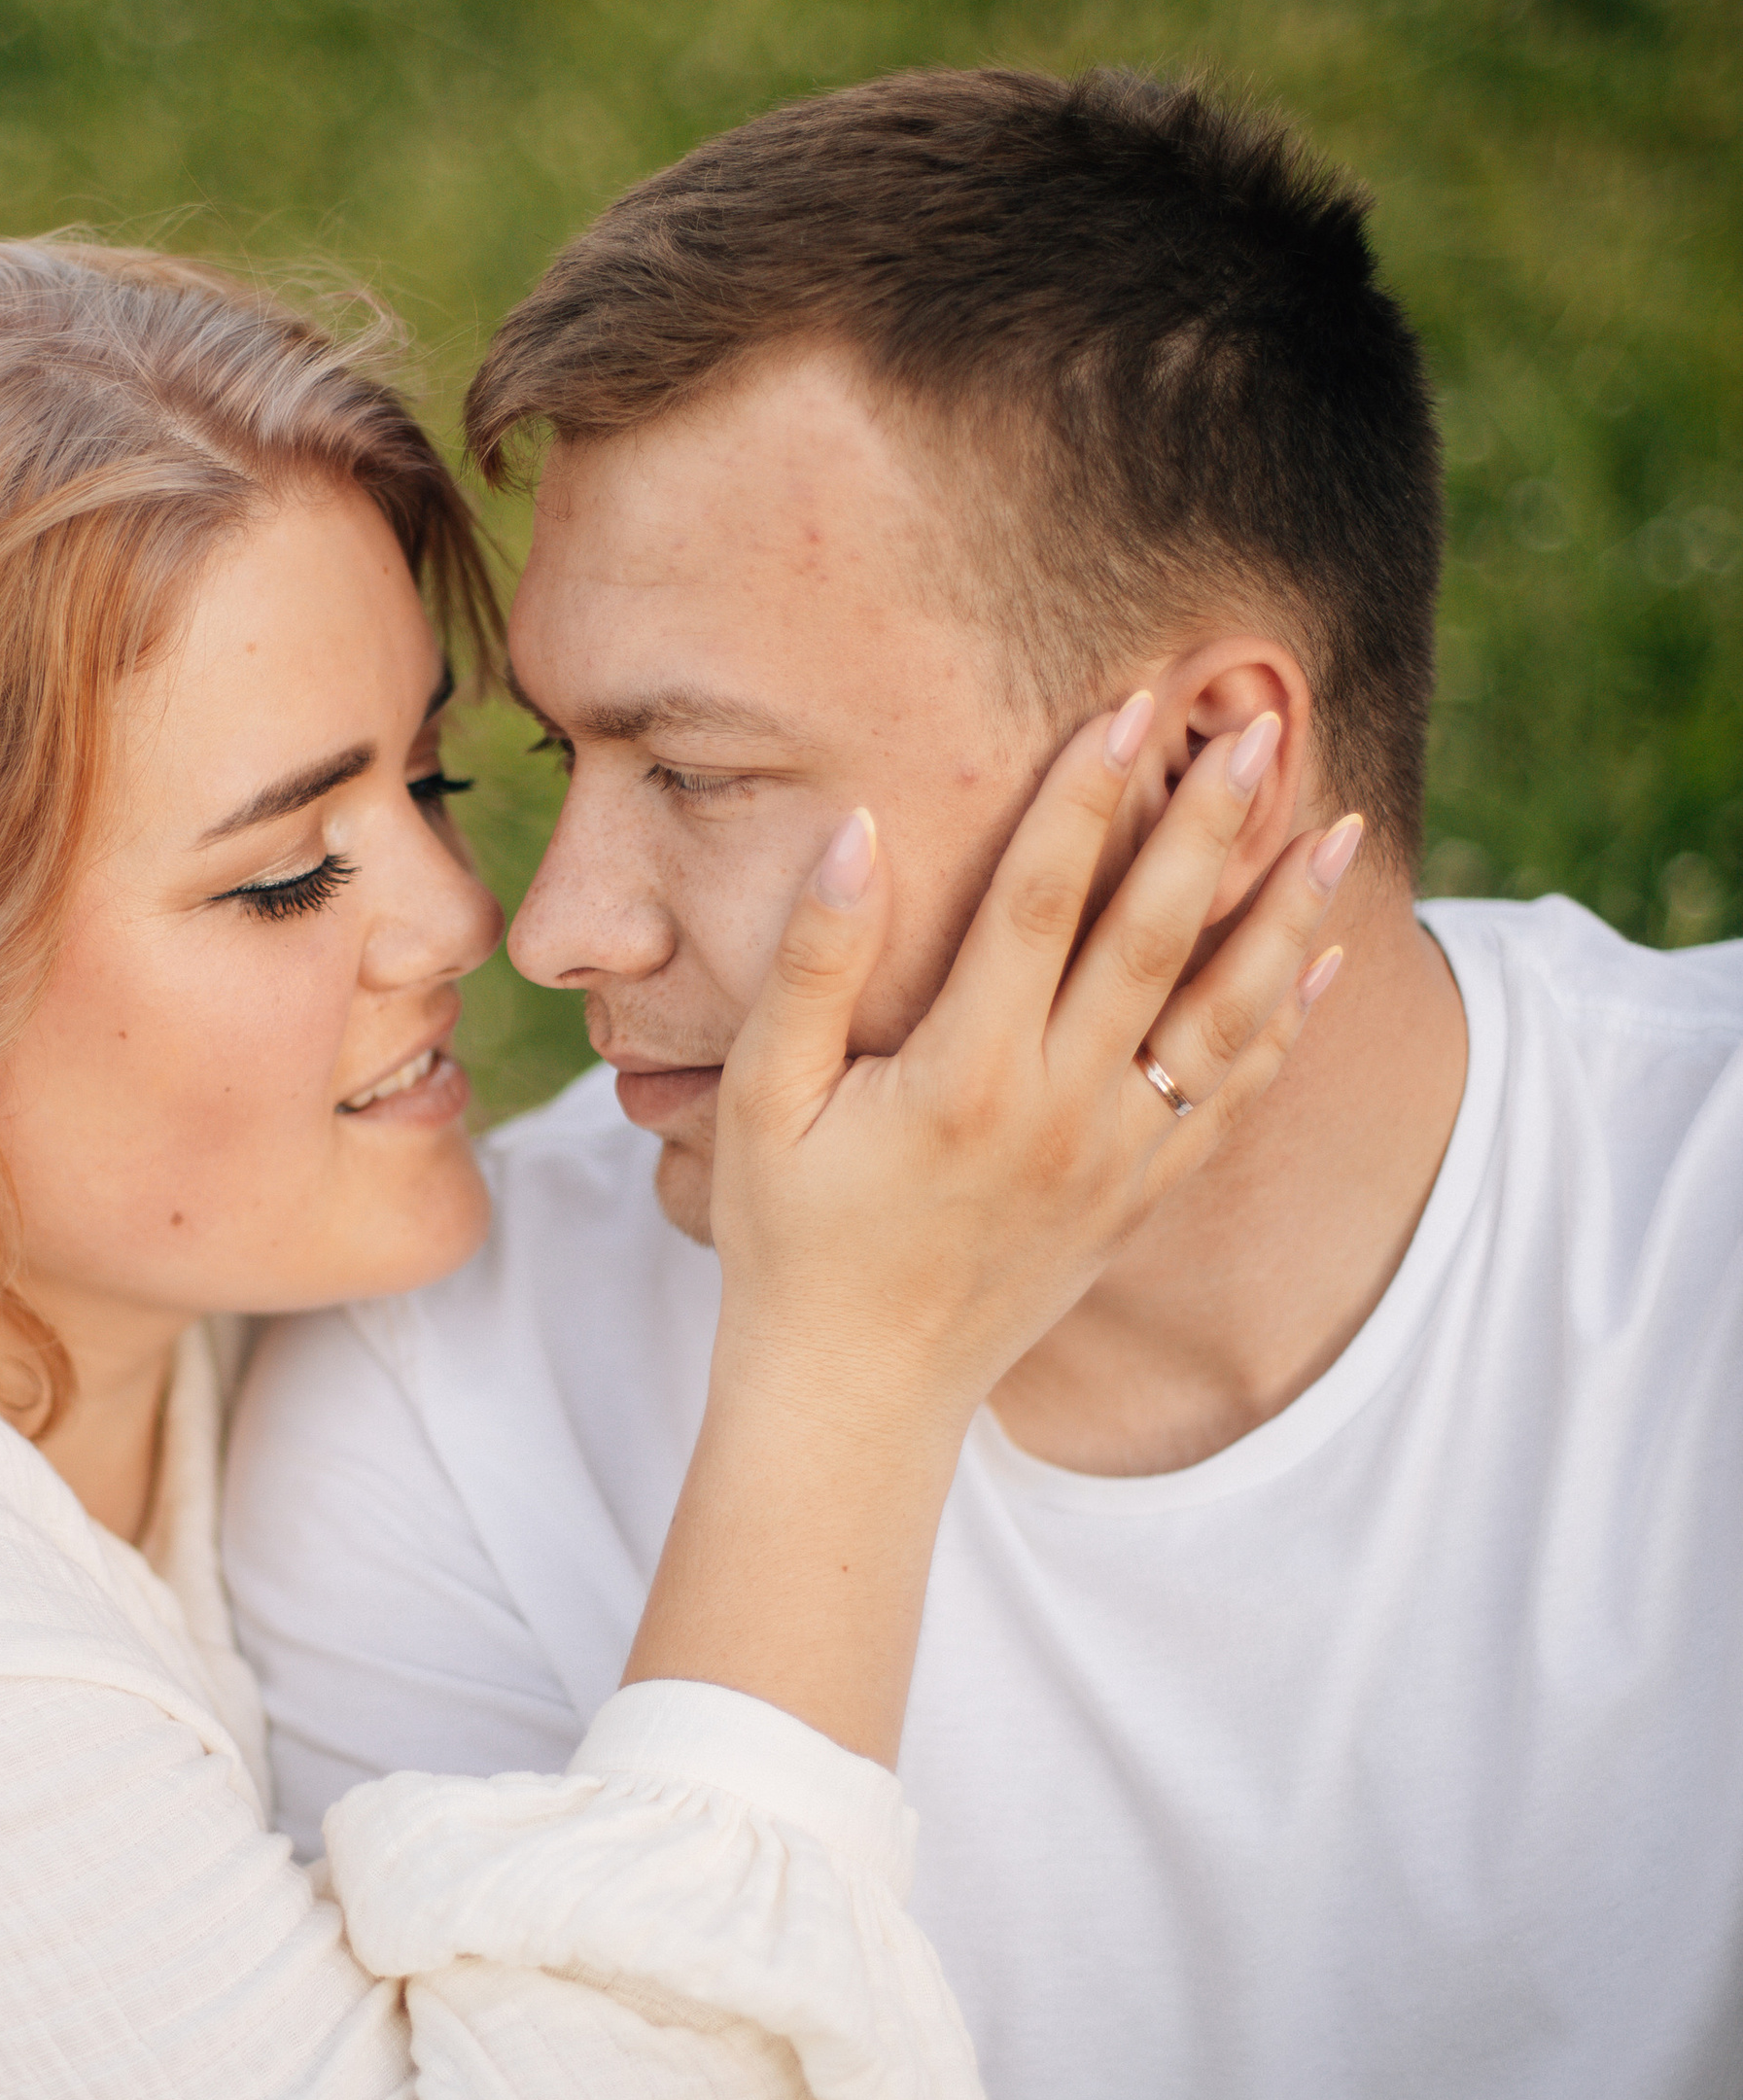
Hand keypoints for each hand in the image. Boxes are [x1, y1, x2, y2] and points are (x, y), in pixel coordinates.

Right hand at [626, 701, 1355, 1760]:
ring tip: (1337, 828)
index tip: (1130, 703)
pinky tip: (1319, 956)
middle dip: (1211, 823)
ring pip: (1224, 1016)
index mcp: (964, 1074)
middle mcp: (1059, 1111)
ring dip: (1283, 914)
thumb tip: (860, 834)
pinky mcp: (1139, 1198)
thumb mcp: (763, 1099)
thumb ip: (813, 965)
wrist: (856, 1396)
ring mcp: (1114, 1160)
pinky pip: (1231, 1097)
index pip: (1038, 901)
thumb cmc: (789, 1238)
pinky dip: (1283, 1021)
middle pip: (1155, 938)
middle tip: (1263, 726)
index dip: (1085, 795)